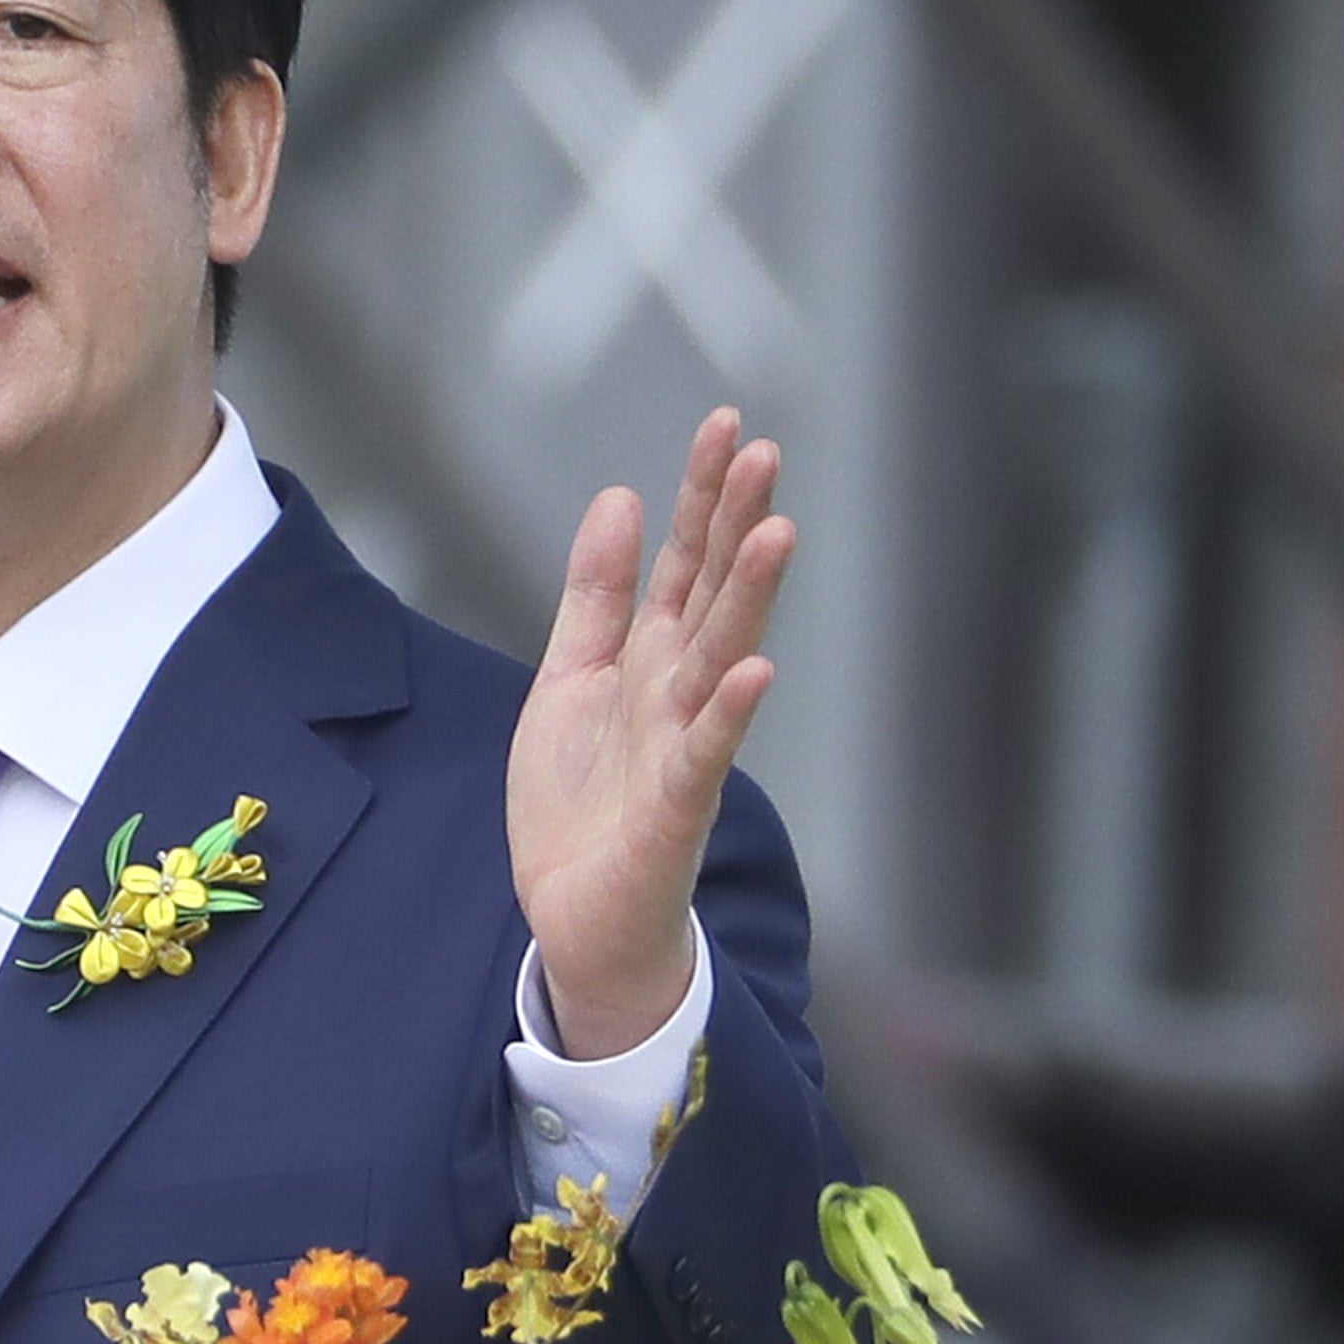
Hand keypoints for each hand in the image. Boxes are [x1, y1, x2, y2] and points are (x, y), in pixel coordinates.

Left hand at [505, 408, 793, 1059]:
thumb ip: (595, 597)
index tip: (725, 423)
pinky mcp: (674, 809)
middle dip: (735, 523)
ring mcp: (684, 748)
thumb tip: (617, 499)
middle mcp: (678, 694)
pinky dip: (729, 713)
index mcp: (650, 660)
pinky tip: (755, 670)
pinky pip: (706, 754)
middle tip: (765, 449)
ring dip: (748, 598)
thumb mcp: (568, 679)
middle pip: (712, 594)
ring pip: (720, 659)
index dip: (702, 496)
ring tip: (776, 531)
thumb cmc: (582, 804)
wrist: (577, 919)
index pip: (684, 562)